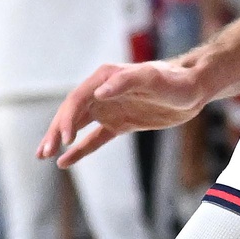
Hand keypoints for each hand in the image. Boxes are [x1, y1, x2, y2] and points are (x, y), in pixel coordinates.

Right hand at [37, 58, 210, 167]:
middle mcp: (105, 92)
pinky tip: (64, 162)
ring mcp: (112, 108)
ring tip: (44, 155)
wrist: (195, 89)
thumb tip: (100, 91)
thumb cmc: (176, 80)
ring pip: (79, 125)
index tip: (65, 138)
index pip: (78, 99)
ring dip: (61, 139)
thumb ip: (128, 81)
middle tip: (45, 152)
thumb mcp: (154, 78)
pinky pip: (95, 138)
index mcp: (107, 77)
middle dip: (57, 131)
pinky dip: (80, 150)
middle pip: (72, 112)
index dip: (68, 118)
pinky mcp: (121, 122)